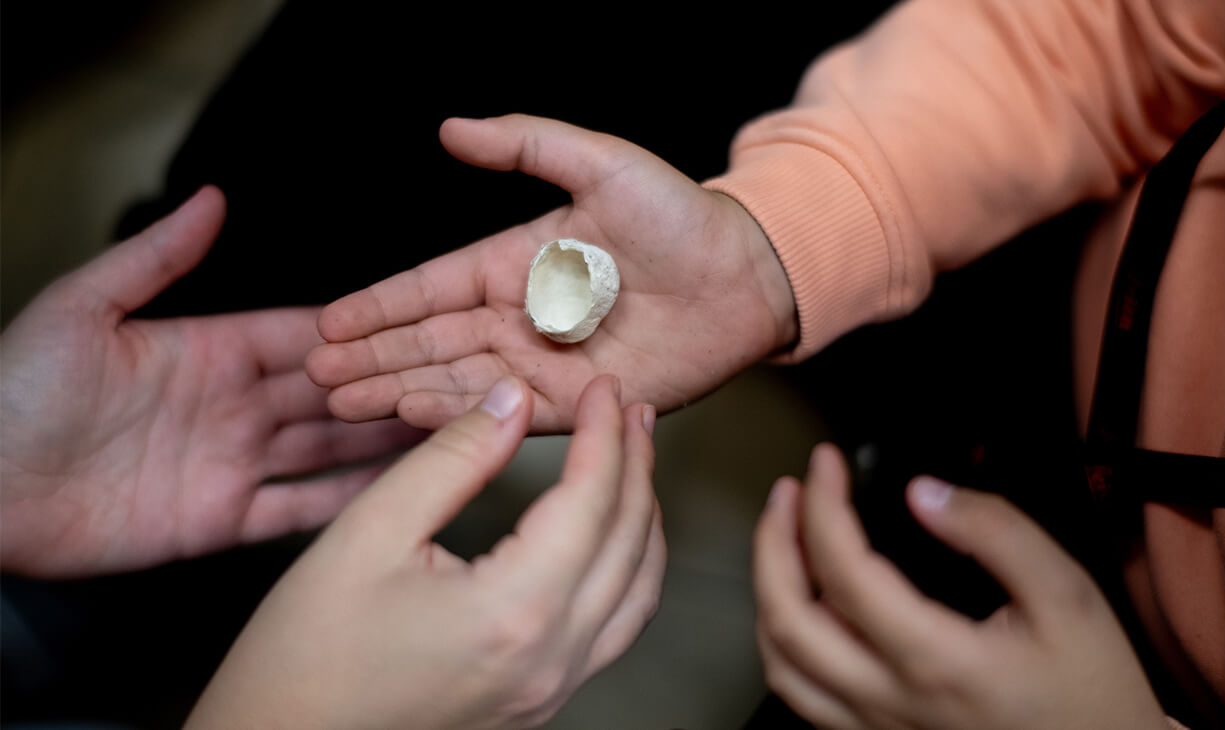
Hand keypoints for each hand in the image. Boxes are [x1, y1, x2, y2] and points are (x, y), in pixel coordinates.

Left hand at [0, 187, 422, 576]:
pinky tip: (393, 487)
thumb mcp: (83, 308)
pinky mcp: (221, 519)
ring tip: (442, 426)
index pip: (301, 335)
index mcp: (208, 351)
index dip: (354, 333)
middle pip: (329, 393)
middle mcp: (232, 406)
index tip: (410, 324)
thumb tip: (211, 198)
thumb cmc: (13, 395)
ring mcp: (231, 463)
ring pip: (327, 448)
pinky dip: (347, 499)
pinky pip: (297, 507)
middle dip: (385, 385)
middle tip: (448, 379)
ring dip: (381, 438)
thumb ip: (156, 257)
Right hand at [185, 375, 665, 729]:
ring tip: (634, 460)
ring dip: (644, 517)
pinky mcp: (539, 703)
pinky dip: (629, 569)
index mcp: (513, 611)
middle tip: (629, 408)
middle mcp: (550, 658)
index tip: (602, 388)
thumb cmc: (304, 655)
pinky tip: (612, 537)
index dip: (605, 433)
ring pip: (638, 591)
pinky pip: (615, 628)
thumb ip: (452, 458)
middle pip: (629, 541)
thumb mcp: (369, 532)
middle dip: (637, 464)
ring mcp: (550, 689)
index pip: (591, 500)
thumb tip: (510, 401)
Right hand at [306, 114, 795, 431]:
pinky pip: (510, 414)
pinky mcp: (579, 402)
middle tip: (316, 377)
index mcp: (516, 262)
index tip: (327, 324)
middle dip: (373, 358)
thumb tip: (451, 127)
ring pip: (458, 381)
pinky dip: (462, 416)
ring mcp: (546, 363)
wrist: (747, 273)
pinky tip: (414, 417)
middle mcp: (521, 317)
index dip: (379, 305)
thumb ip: (526, 144)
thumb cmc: (680, 215)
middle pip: (431, 341)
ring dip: (399, 390)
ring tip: (344, 403)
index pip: (431, 288)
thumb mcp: (599, 163)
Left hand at [753, 444, 1166, 729]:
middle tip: (788, 492)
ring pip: (781, 662)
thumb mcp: (1068, 596)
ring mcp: (875, 728)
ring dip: (768, 590)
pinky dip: (781, 639)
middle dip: (773, 541)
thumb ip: (998, 534)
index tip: (826, 464)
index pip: (846, 571)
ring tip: (783, 537)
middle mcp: (892, 701)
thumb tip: (925, 492)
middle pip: (789, 618)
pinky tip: (798, 602)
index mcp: (938, 661)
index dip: (824, 505)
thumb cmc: (1090, 689)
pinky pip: (799, 694)